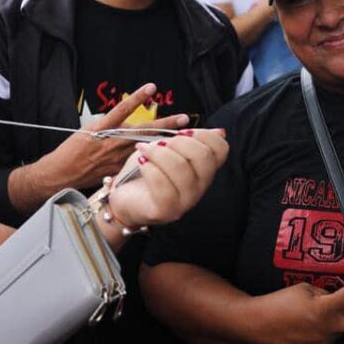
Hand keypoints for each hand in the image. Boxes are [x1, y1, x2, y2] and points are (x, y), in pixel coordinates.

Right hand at [37, 83, 189, 192]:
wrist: (60, 173)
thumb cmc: (73, 149)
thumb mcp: (88, 130)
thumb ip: (110, 125)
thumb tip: (128, 120)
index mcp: (102, 128)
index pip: (122, 108)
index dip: (137, 97)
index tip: (152, 87)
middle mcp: (111, 142)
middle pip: (142, 130)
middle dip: (164, 123)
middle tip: (184, 117)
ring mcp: (116, 158)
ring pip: (144, 146)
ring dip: (164, 140)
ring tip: (182, 136)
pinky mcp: (118, 170)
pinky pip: (137, 162)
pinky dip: (150, 157)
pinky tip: (166, 156)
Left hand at [108, 129, 227, 227]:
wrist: (122, 198)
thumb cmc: (144, 172)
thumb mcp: (167, 150)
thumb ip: (190, 141)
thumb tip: (219, 131)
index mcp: (203, 172)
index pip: (221, 150)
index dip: (204, 135)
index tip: (182, 132)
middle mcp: (199, 189)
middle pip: (203, 156)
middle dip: (178, 142)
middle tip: (159, 142)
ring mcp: (184, 203)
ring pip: (180, 168)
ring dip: (158, 152)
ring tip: (144, 150)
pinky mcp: (165, 211)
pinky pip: (162, 184)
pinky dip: (149, 167)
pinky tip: (141, 163)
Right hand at [253, 277, 343, 343]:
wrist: (257, 326)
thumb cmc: (279, 302)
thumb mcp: (305, 290)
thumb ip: (326, 295)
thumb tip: (339, 300)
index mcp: (325, 308)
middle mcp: (328, 328)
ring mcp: (323, 343)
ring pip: (339, 327)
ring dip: (334, 319)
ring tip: (307, 314)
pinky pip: (327, 336)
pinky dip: (322, 328)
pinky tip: (305, 325)